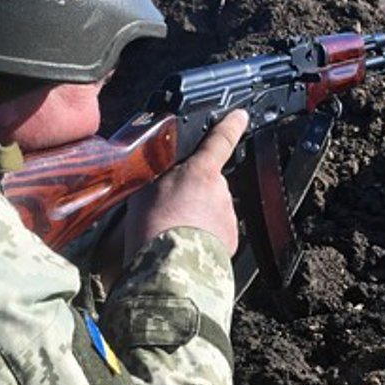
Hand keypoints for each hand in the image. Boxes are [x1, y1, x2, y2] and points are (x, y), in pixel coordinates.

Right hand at [123, 110, 248, 257]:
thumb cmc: (153, 229)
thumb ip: (158, 175)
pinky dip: (204, 237)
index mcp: (200, 172)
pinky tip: (185, 245)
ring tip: (173, 232)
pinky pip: (217, 233)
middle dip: (193, 193)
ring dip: (197, 217)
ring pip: (212, 210)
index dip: (231, 126)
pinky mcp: (230, 240)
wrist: (170, 267)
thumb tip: (157, 173)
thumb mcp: (144, 191)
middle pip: (209, 184)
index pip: (220, 140)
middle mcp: (220, 190)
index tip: (241, 116)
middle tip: (169, 210)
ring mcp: (227, 216)